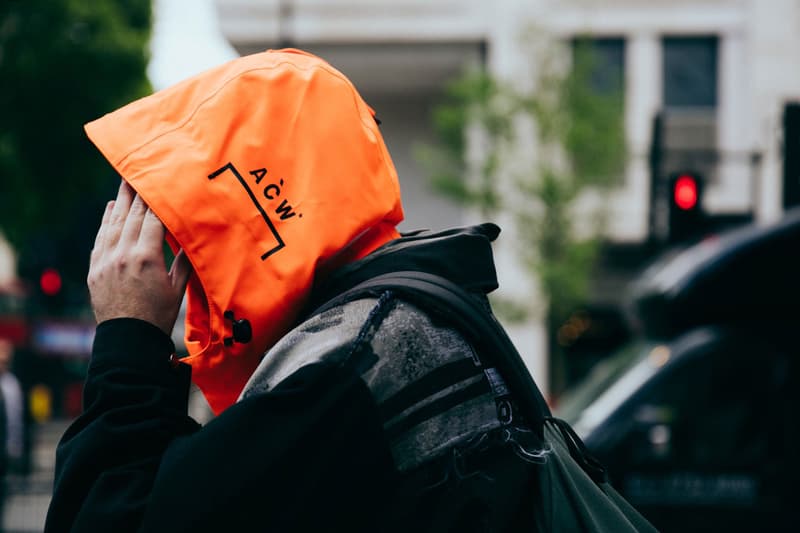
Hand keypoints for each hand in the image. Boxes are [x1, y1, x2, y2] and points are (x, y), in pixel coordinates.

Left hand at [88, 181, 191, 335]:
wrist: (127, 341)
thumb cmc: (158, 316)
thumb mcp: (177, 289)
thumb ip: (183, 260)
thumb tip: (190, 237)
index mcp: (146, 258)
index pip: (151, 219)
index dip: (157, 199)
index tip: (162, 181)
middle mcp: (122, 255)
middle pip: (131, 215)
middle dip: (137, 193)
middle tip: (141, 170)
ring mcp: (105, 261)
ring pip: (113, 223)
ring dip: (119, 201)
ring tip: (125, 182)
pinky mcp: (94, 269)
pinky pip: (100, 238)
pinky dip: (106, 221)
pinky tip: (110, 209)